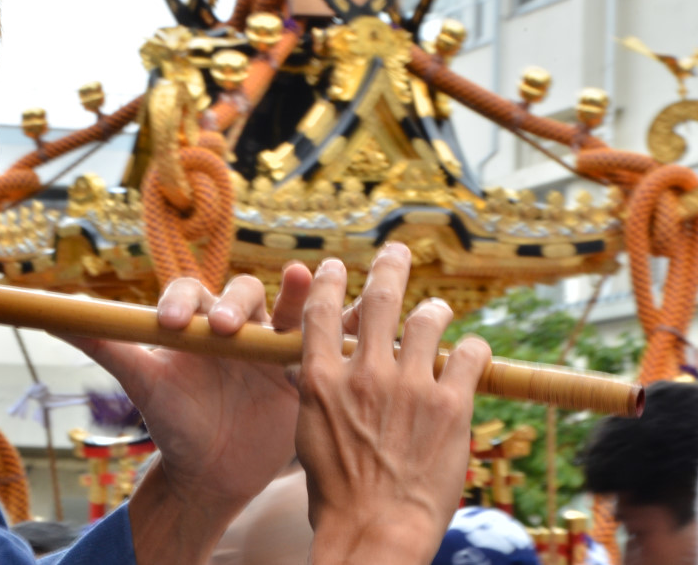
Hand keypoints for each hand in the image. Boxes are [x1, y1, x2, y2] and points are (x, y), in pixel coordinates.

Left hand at [64, 263, 313, 561]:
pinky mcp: (300, 369)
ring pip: (287, 308)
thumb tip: (51, 316)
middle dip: (235, 305)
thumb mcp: (142, 383)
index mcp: (195, 322)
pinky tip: (355, 314)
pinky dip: (338, 325)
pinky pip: (321, 341)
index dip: (183, 300)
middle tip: (221, 331)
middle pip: (244, 294)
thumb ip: (106, 348)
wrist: (213, 471)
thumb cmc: (173, 423)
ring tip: (302, 277)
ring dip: (296, 293)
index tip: (170, 323)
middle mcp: (235, 325)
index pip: (192, 292)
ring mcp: (270, 345)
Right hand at [294, 244, 490, 563]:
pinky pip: (470, 356)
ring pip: (427, 320)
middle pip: (381, 299)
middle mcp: (365, 373)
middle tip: (397, 251)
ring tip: (437, 310)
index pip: (323, 311)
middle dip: (390, 267)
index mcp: (322, 380)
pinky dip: (472, 350)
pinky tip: (471, 354)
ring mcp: (410, 387)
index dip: (330, 281)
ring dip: (434, 310)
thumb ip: (322, 395)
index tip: (334, 266)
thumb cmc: (337, 494)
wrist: (373, 532)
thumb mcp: (310, 434)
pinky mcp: (451, 406)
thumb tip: (329, 375)